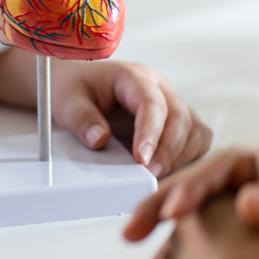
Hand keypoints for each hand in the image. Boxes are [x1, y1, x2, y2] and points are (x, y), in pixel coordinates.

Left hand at [0, 49, 211, 176]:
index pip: (151, 101)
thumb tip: (97, 142)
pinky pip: (191, 141)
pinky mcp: (171, 123)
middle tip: (149, 178)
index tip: (140, 158)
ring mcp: (169, 104)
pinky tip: (167, 179)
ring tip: (158, 182)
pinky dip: (185, 160)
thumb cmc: (68, 85)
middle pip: (181, 118)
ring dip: (181, 157)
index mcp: (134, 76)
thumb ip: (81, 120)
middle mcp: (158, 87)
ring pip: (193, 131)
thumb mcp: (65, 101)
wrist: (69, 79)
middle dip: (170, 150)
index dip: (150, 131)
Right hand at [124, 115, 258, 258]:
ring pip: (194, 226)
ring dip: (164, 243)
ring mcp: (249, 231)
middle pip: (201, 191)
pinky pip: (198, 256)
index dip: (198, 182)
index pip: (230, 167)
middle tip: (136, 227)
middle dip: (164, 207)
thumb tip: (249, 196)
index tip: (178, 208)